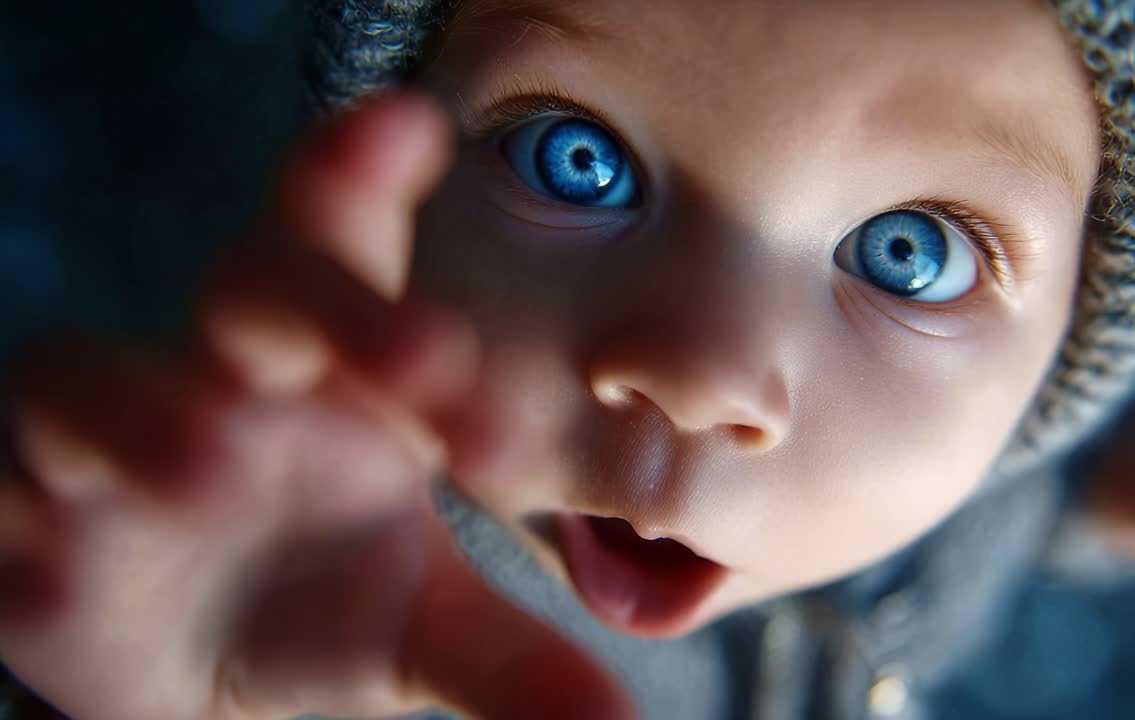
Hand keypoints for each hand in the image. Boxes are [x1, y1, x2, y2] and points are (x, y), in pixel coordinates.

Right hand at [0, 93, 629, 719]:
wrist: (185, 676)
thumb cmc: (317, 610)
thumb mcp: (419, 636)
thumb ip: (511, 668)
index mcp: (337, 383)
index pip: (349, 255)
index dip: (362, 177)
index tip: (413, 126)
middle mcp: (226, 380)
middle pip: (257, 288)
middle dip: (328, 300)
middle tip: (428, 351)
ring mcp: (110, 437)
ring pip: (89, 370)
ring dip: (145, 404)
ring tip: (212, 458)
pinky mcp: (24, 514)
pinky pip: (2, 479)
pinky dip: (25, 496)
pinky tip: (62, 527)